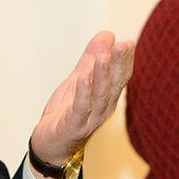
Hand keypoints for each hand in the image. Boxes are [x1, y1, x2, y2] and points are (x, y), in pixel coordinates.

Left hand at [29, 32, 135, 170]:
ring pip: (99, 95)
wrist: (51, 144)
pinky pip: (80, 108)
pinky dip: (83, 93)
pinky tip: (83, 78)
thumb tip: (108, 34)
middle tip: (124, 45)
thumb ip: (92, 59)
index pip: (121, 76)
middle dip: (119, 64)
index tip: (128, 42)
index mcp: (108, 96)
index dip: (125, 60)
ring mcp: (90, 118)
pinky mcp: (74, 126)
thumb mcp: (80, 80)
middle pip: (114, 84)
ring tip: (103, 57)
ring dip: (102, 75)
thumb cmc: (68, 112)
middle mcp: (104, 108)